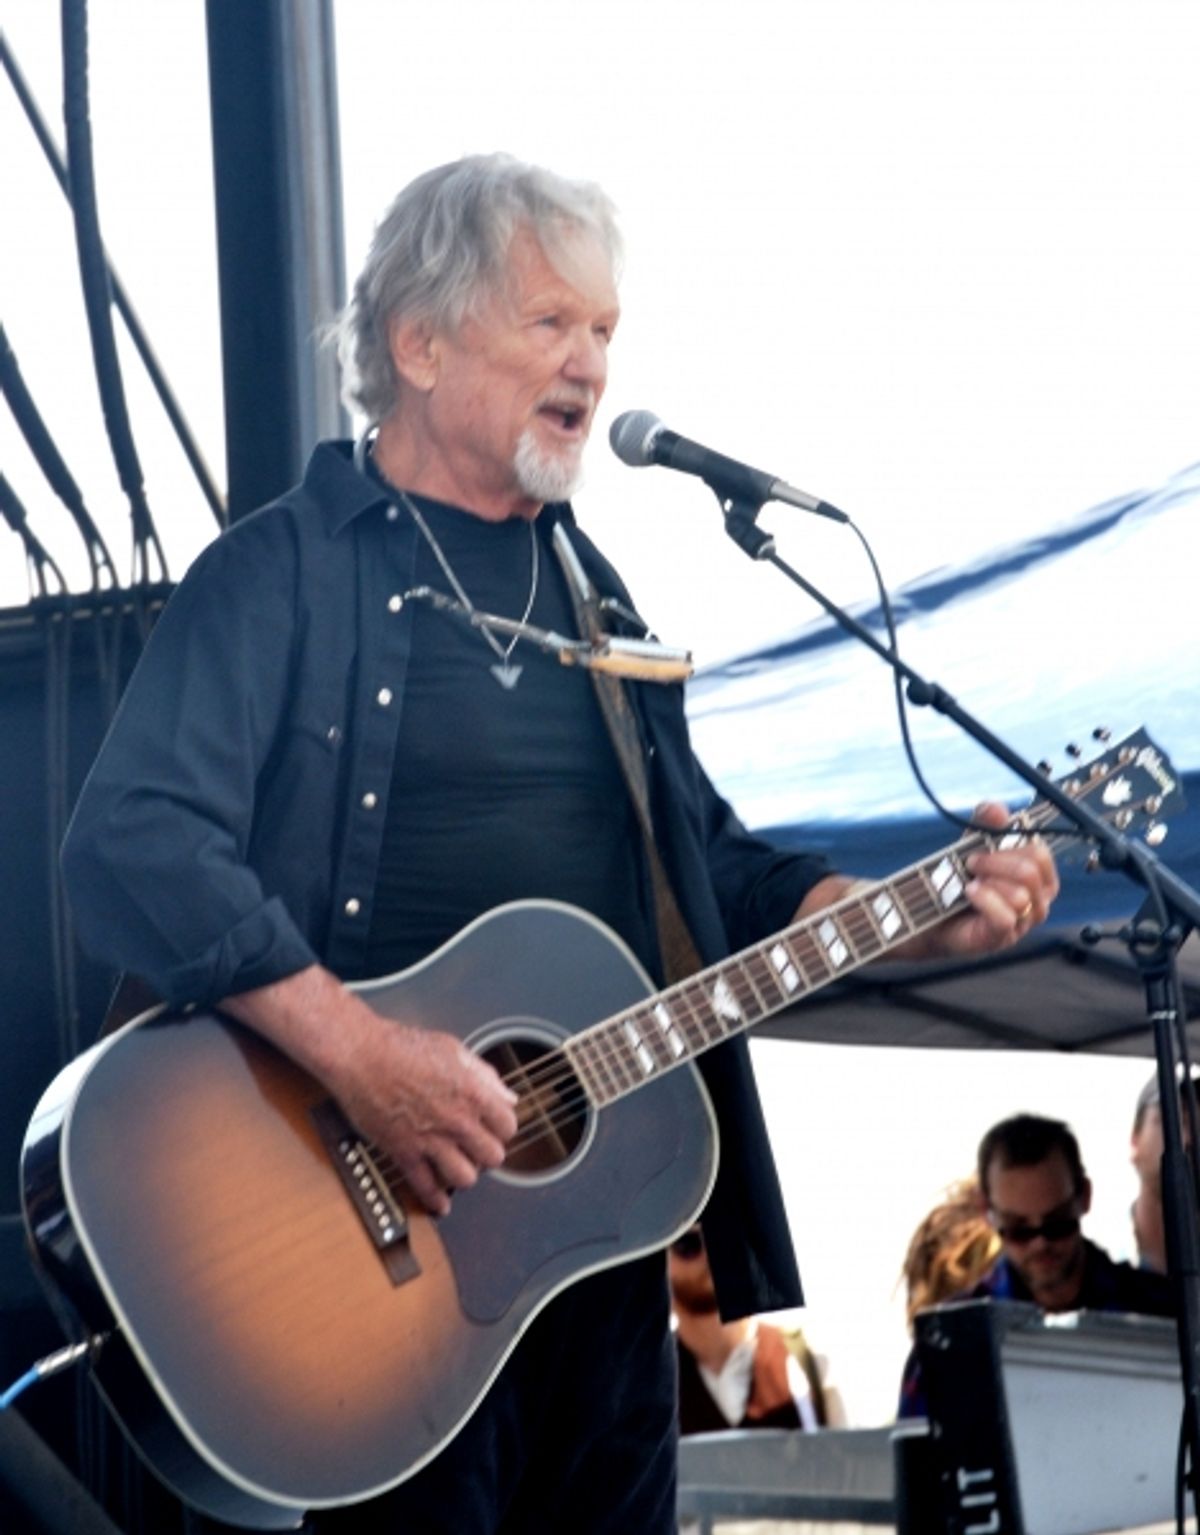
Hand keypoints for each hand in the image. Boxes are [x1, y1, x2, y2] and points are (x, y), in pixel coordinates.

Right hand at [222, 965, 517, 1217]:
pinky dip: (435, 1200)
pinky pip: (426, 1187)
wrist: (359, 1054)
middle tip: (477, 1147)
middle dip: (487, 1153)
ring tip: (459, 1165)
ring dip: (464, 1174)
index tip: (494, 1127)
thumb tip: (507, 1096)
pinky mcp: (403, 1153)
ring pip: (465, 1178)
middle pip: (493, 1157)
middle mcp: (457, 1120)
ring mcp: (431, 1140)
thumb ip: (484, 1075)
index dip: (502, 1127)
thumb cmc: (401, 1046)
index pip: (508, 1126)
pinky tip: (440, 1203)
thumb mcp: (452, 1049)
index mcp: (472, 1092)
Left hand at [927, 800, 1059, 958]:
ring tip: (968, 882)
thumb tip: (997, 809)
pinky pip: (1006, 917)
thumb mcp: (973, 844)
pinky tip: (970, 893)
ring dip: (989, 882)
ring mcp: (1023, 922)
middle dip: (997, 862)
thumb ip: (986, 823)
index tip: (983, 845)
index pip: (1040, 854)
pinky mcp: (1003, 937)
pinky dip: (986, 900)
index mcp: (1039, 876)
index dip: (1010, 845)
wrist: (930, 913)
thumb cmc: (960, 880)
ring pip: (1021, 895)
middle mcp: (1038, 900)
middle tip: (971, 863)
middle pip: (1032, 872)